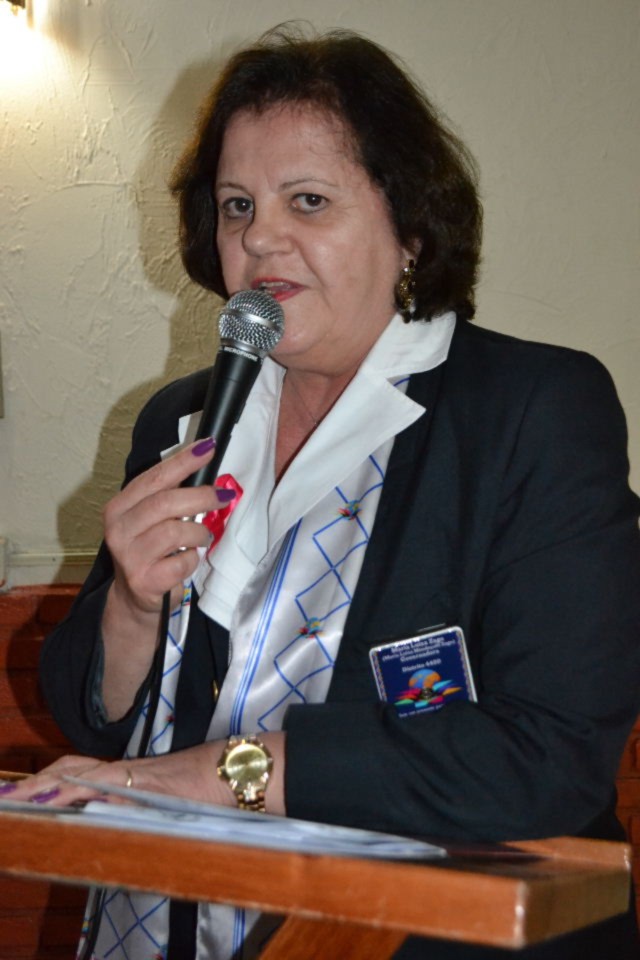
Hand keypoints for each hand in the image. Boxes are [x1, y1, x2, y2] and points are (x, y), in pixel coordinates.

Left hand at [1, 733, 285, 814]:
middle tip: (13, 798)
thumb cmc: (213, 786)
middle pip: (74, 767)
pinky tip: (60, 796)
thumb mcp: (172, 798)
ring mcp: (136, 774)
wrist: (241, 770)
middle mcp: (129, 770)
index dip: (52, 779)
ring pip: (81, 772)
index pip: (82, 771)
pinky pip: (104, 782)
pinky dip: (78, 788)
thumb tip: (110, 814)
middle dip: (40, 782)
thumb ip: (142, 804)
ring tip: (23, 798)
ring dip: (50, 785)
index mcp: (132, 774)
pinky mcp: (146, 781)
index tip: (25, 794)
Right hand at [100, 438, 235, 720]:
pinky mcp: (144, 581)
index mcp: (119, 507)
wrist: (136, 601)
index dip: (183, 461)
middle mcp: (118, 530)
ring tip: (202, 536)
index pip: (154, 477)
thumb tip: (206, 466)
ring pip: (176, 531)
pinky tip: (189, 560)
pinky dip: (193, 559)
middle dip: (201, 496)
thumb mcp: (150, 520)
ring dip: (199, 532)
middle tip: (223, 497)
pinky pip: (183, 561)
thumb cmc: (151, 552)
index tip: (209, 447)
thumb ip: (168, 496)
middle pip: (165, 502)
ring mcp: (129, 557)